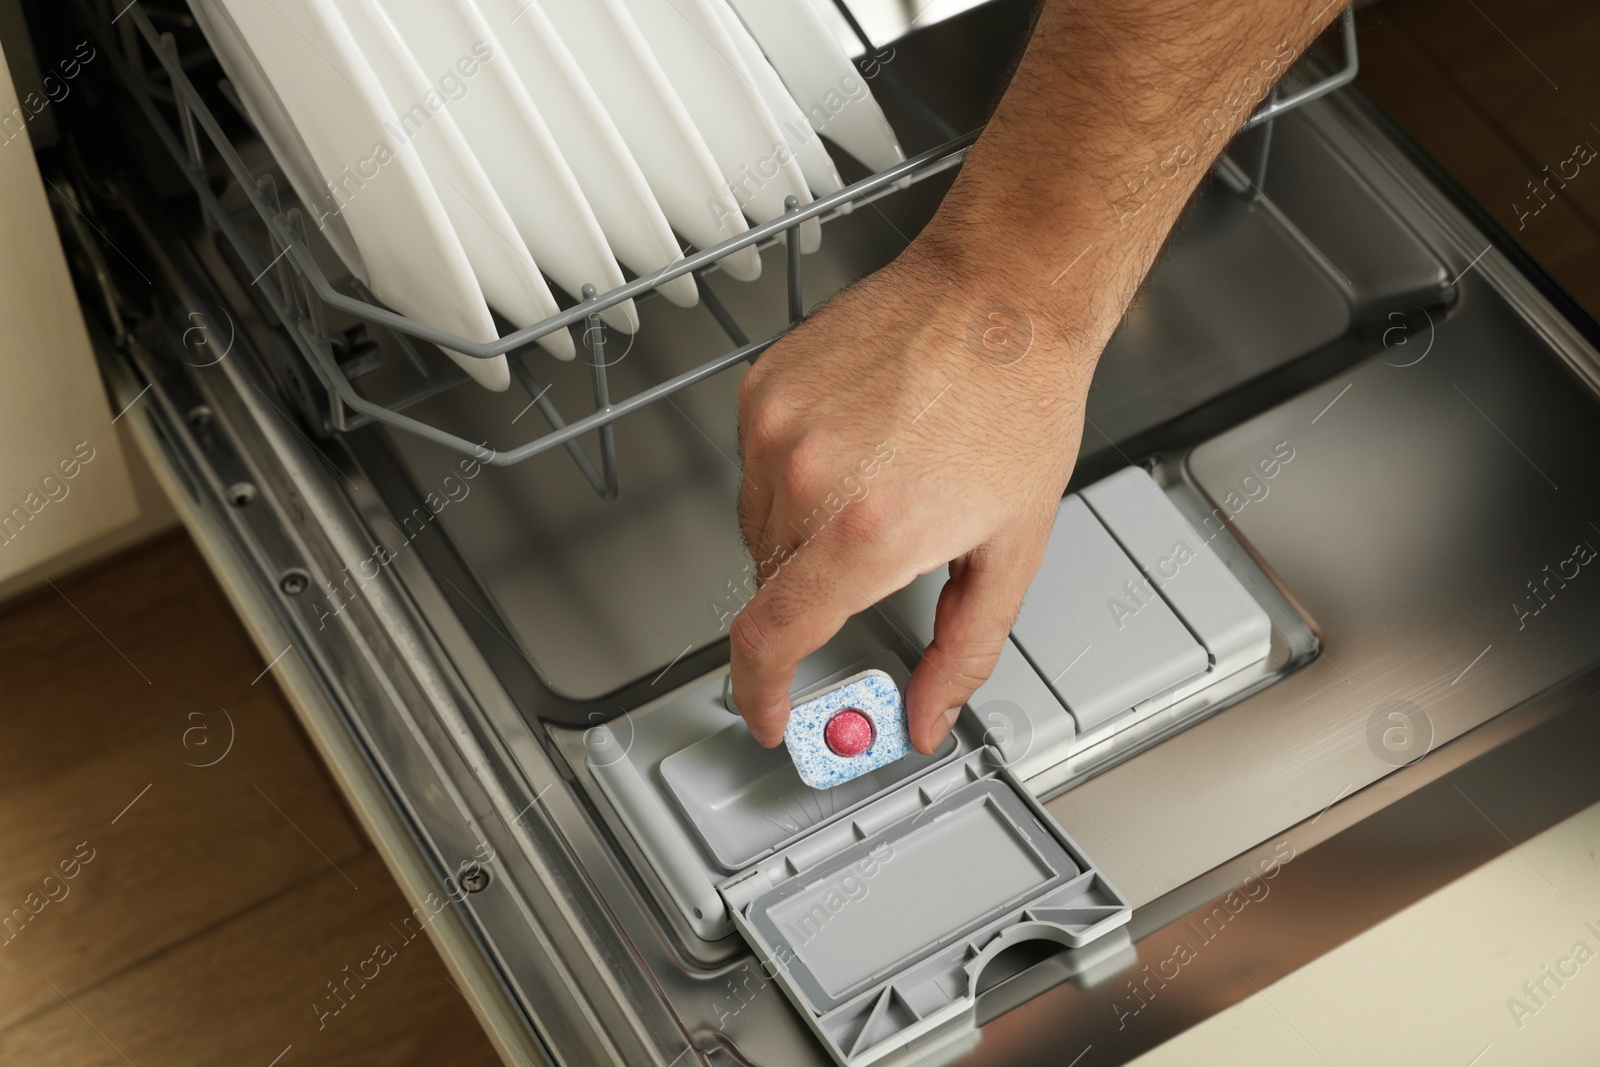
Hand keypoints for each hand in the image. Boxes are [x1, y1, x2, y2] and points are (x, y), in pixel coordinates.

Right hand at [730, 237, 1098, 753]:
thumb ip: (964, 649)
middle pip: (769, 585)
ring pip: (756, 527)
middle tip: (869, 567)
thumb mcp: (1012, 548)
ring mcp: (776, 427)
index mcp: (868, 529)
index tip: (766, 712)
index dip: (760, 691)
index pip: (771, 637)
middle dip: (810, 600)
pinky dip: (790, 479)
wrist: (1002, 293)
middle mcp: (808, 477)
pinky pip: (754, 467)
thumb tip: (927, 713)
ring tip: (874, 487)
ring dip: (799, 537)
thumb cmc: (1018, 401)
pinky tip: (853, 448)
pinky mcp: (763, 389)